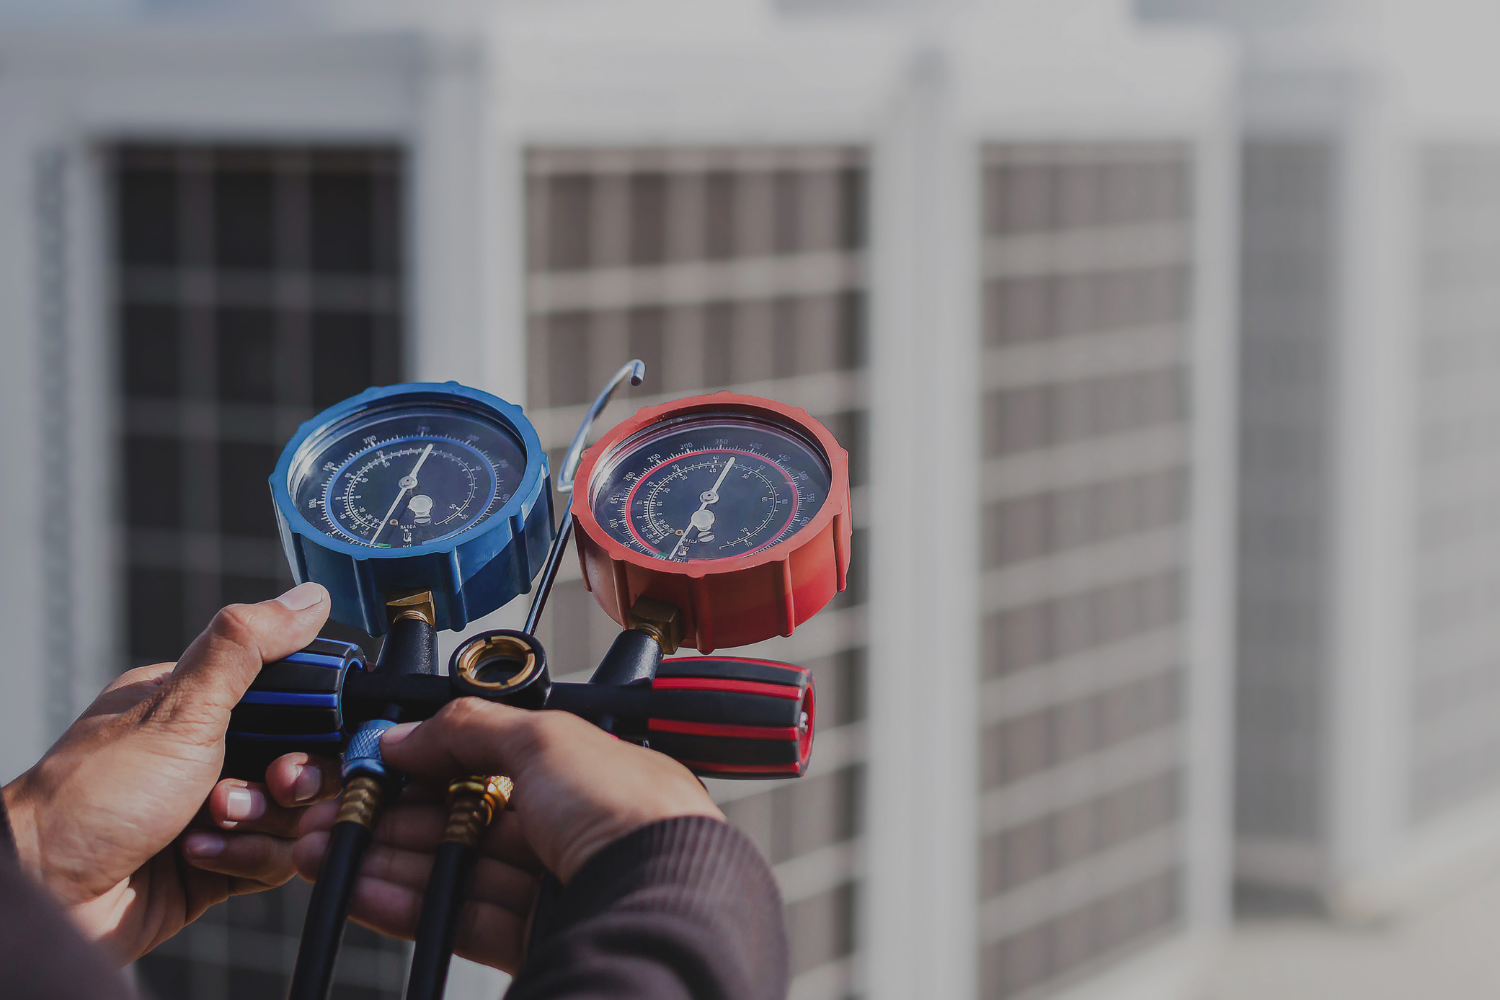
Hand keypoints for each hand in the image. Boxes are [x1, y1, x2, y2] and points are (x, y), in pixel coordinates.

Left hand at [2, 583, 342, 962]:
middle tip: (268, 785)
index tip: (308, 737)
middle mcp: (210, 754)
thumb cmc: (95, 797)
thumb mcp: (181, 709)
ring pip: (295, 814)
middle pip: (304, 759)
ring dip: (260, 822)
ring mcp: (215, 810)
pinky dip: (246, 859)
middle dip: (290, 780)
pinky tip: (199, 856)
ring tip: (212, 824)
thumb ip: (247, 648)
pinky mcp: (220, 864)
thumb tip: (308, 598)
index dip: (315, 721)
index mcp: (199, 704)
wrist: (50, 896)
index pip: (293, 699)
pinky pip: (274, 859)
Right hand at [294, 699, 724, 971]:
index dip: (430, 762)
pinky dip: (408, 903)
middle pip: (466, 819)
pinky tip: (364, 889)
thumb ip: (471, 730)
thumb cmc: (635, 815)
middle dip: (394, 815)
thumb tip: (411, 731)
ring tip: (328, 850)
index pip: (490, 762)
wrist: (661, 902)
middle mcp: (574, 828)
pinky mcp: (538, 937)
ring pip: (456, 870)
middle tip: (338, 813)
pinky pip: (460, 917)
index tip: (378, 764)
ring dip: (388, 859)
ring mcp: (555, 886)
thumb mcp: (546, 739)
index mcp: (586, 772)